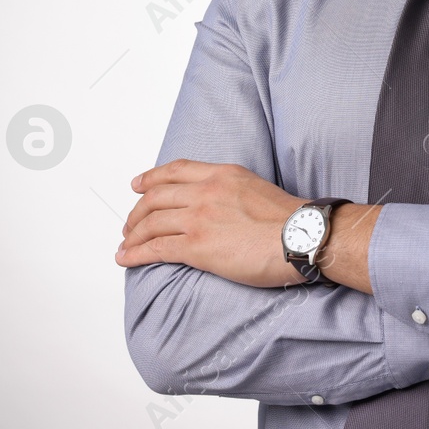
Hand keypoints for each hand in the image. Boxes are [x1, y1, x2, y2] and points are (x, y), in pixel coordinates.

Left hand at [115, 159, 306, 287]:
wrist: (303, 238)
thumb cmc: (291, 221)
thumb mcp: (256, 187)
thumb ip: (231, 190)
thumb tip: (220, 206)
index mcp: (222, 174)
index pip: (176, 170)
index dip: (151, 178)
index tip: (138, 184)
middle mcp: (206, 191)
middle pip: (156, 197)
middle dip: (137, 212)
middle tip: (129, 225)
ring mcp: (199, 217)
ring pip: (151, 222)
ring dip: (133, 235)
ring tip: (125, 245)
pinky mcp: (197, 245)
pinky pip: (156, 248)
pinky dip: (136, 253)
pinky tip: (126, 259)